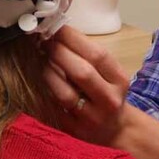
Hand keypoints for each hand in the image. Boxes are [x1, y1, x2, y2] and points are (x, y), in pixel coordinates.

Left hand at [42, 26, 158, 158]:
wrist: (115, 130)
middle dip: (58, 52)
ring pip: (65, 93)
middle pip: (82, 72)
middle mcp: (109, 100)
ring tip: (40, 59)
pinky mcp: (74, 131)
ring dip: (48, 72)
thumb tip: (56, 32)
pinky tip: (38, 81)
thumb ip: (88, 56)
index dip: (73, 38)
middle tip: (42, 40)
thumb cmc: (107, 93)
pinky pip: (54, 109)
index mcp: (119, 80)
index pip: (97, 54)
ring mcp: (92, 118)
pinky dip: (44, 92)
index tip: (55, 26)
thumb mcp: (109, 74)